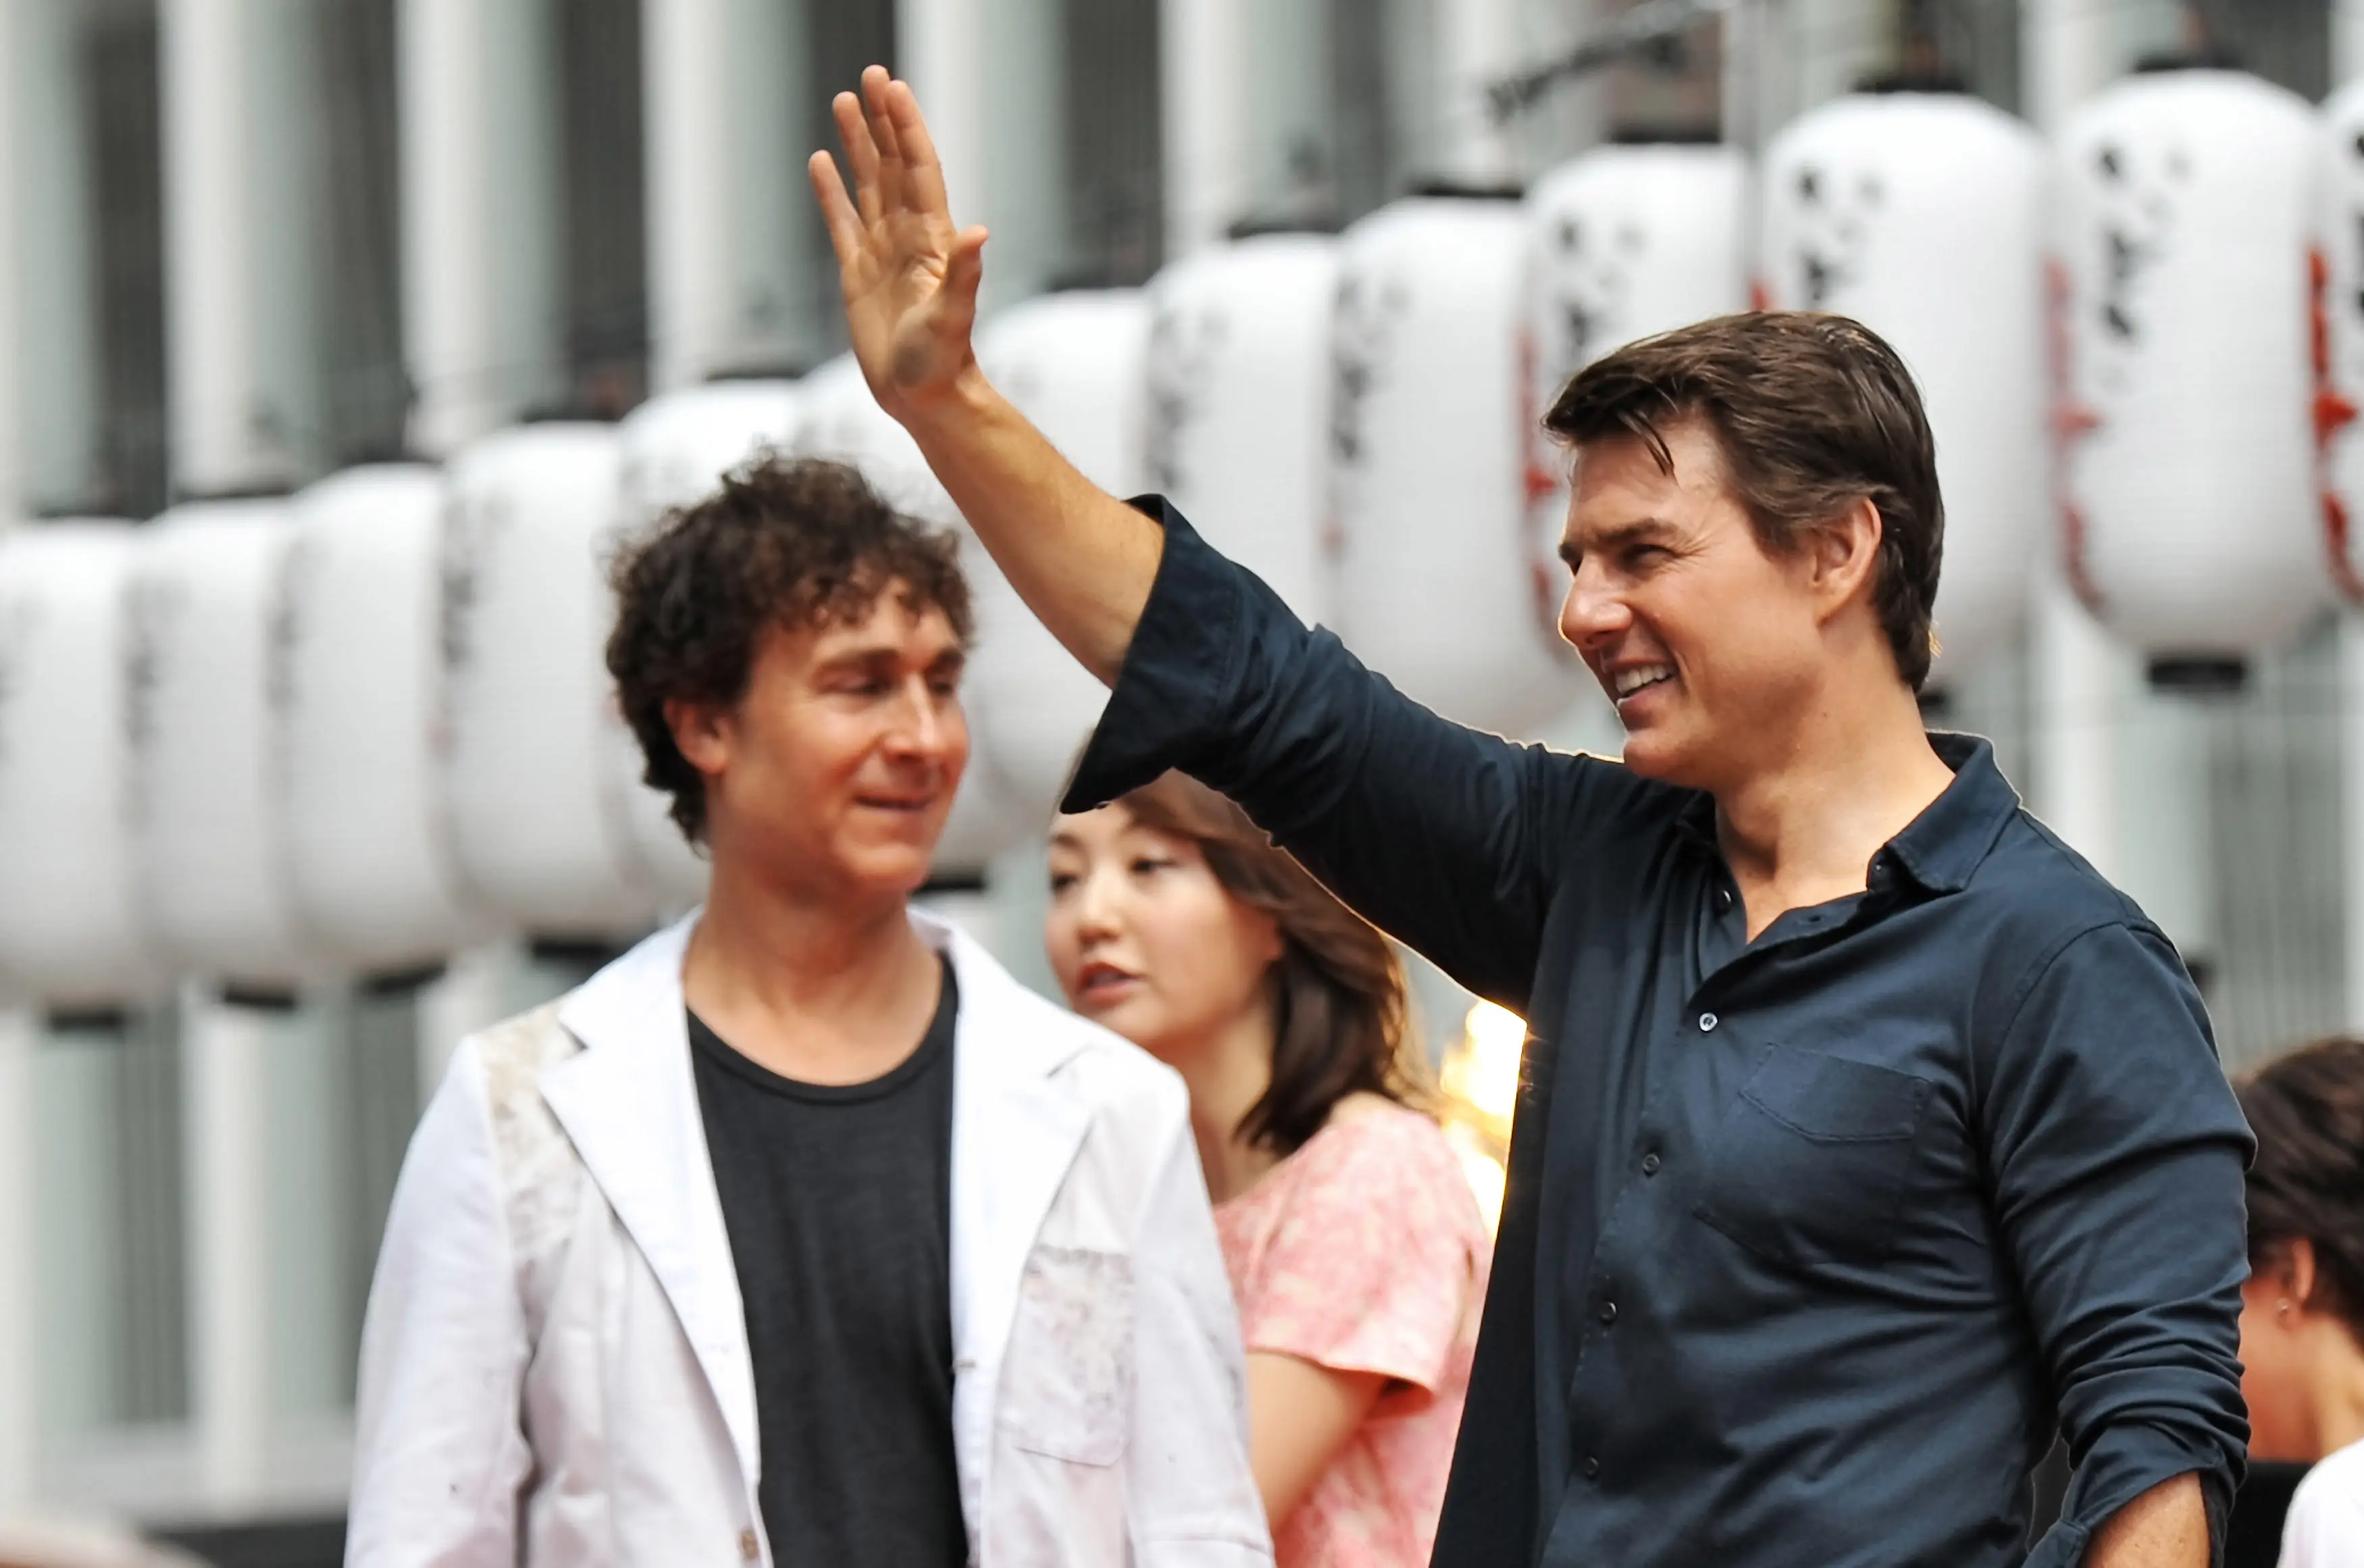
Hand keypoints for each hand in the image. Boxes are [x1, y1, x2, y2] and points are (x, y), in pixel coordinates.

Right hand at [808, 66, 988, 424]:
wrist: (923, 397)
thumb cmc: (943, 361)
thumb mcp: (953, 317)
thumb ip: (964, 274)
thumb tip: (979, 233)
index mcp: (932, 239)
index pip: (917, 170)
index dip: (906, 128)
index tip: (893, 89)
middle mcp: (908, 237)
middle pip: (892, 165)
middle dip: (883, 121)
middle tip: (871, 76)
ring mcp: (882, 253)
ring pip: (867, 185)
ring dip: (858, 144)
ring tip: (845, 102)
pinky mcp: (857, 274)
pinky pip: (841, 222)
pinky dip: (831, 192)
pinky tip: (821, 161)